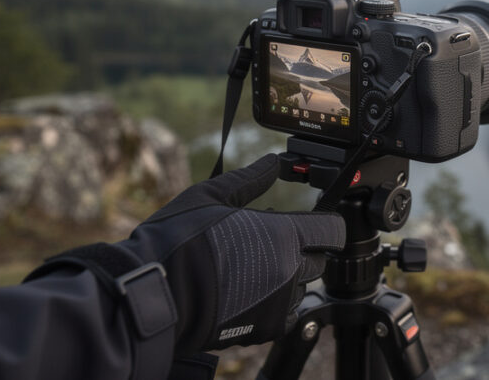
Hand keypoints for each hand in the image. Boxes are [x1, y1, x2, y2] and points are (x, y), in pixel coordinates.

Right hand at [119, 154, 343, 352]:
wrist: (155, 292)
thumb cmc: (180, 240)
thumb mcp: (213, 195)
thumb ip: (251, 178)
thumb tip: (273, 162)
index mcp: (285, 235)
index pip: (333, 230)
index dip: (325, 224)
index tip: (312, 222)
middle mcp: (290, 270)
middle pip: (319, 259)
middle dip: (303, 248)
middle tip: (270, 241)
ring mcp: (280, 302)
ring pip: (302, 286)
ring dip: (287, 275)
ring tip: (252, 264)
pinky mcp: (265, 327)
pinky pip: (287, 313)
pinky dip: (276, 302)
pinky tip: (250, 289)